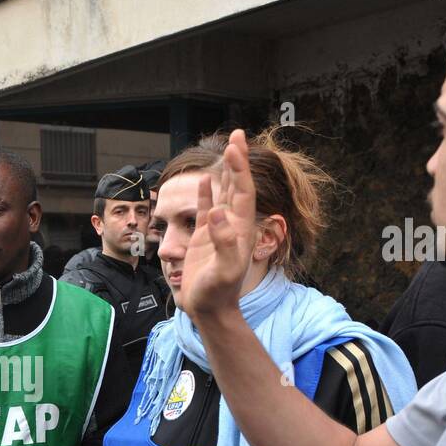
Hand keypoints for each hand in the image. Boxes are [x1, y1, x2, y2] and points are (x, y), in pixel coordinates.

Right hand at [180, 128, 257, 321]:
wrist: (209, 310)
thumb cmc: (218, 293)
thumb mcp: (224, 270)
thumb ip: (224, 243)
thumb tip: (218, 214)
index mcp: (240, 229)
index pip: (242, 192)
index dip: (240, 169)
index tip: (235, 147)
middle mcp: (232, 226)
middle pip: (237, 186)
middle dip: (237, 161)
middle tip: (237, 135)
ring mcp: (218, 230)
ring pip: (224, 194)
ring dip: (226, 172)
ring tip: (228, 149)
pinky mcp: (204, 238)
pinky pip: (206, 209)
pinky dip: (205, 193)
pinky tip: (202, 179)